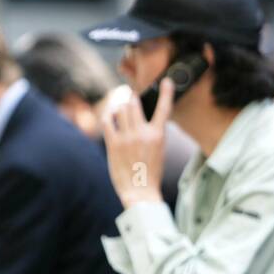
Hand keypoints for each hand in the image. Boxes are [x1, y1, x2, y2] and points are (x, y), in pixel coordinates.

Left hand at [102, 77, 171, 209]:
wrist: (140, 193)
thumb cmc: (150, 174)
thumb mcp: (158, 151)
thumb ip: (152, 135)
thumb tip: (142, 121)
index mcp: (158, 135)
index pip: (164, 108)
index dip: (166, 92)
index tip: (166, 81)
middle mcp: (142, 133)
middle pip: (134, 103)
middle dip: (131, 99)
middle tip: (130, 98)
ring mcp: (127, 138)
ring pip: (120, 109)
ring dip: (120, 106)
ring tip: (120, 109)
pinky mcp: (114, 144)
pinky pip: (107, 121)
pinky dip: (108, 116)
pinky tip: (109, 118)